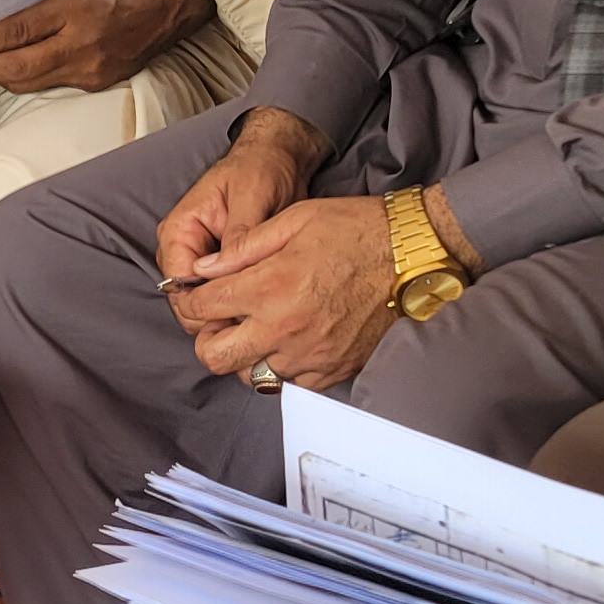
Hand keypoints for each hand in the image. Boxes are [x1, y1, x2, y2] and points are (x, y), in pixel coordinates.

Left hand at [0, 0, 214, 94]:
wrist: (165, 1)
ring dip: (0, 75)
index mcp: (73, 6)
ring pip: (31, 81)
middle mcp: (81, 42)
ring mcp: (90, 67)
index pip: (17, 30)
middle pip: (19, 67)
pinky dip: (29, 77)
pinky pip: (52, 84)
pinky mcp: (97, 82)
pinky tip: (15, 69)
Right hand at [154, 110, 320, 298]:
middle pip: (186, 300)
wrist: (280, 159)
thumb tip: (228, 269)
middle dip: (214, 312)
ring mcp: (201, 259)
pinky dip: (237, 303)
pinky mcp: (221, 266)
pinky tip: (259, 303)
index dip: (202, 304)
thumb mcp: (253, 196)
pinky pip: (221, 295)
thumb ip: (239, 233)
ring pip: (203, 303)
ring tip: (258, 310)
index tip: (234, 313)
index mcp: (180, 229)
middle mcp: (184, 248)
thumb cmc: (261, 168)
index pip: (177, 283)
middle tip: (251, 318)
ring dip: (226, 310)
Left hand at [180, 194, 400, 390]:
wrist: (415, 254)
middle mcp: (284, 328)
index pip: (202, 308)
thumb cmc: (359, 229)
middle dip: (208, 338)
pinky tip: (289, 341)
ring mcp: (309, 355)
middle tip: (219, 321)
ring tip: (258, 329)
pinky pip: (290, 384)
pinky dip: (281, 367)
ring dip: (245, 355)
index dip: (188, 300)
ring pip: (250, 375)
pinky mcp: (332, 370)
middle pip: (215, 356)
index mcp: (270, 286)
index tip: (194, 296)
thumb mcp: (295, 219)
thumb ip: (242, 249)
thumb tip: (203, 269)